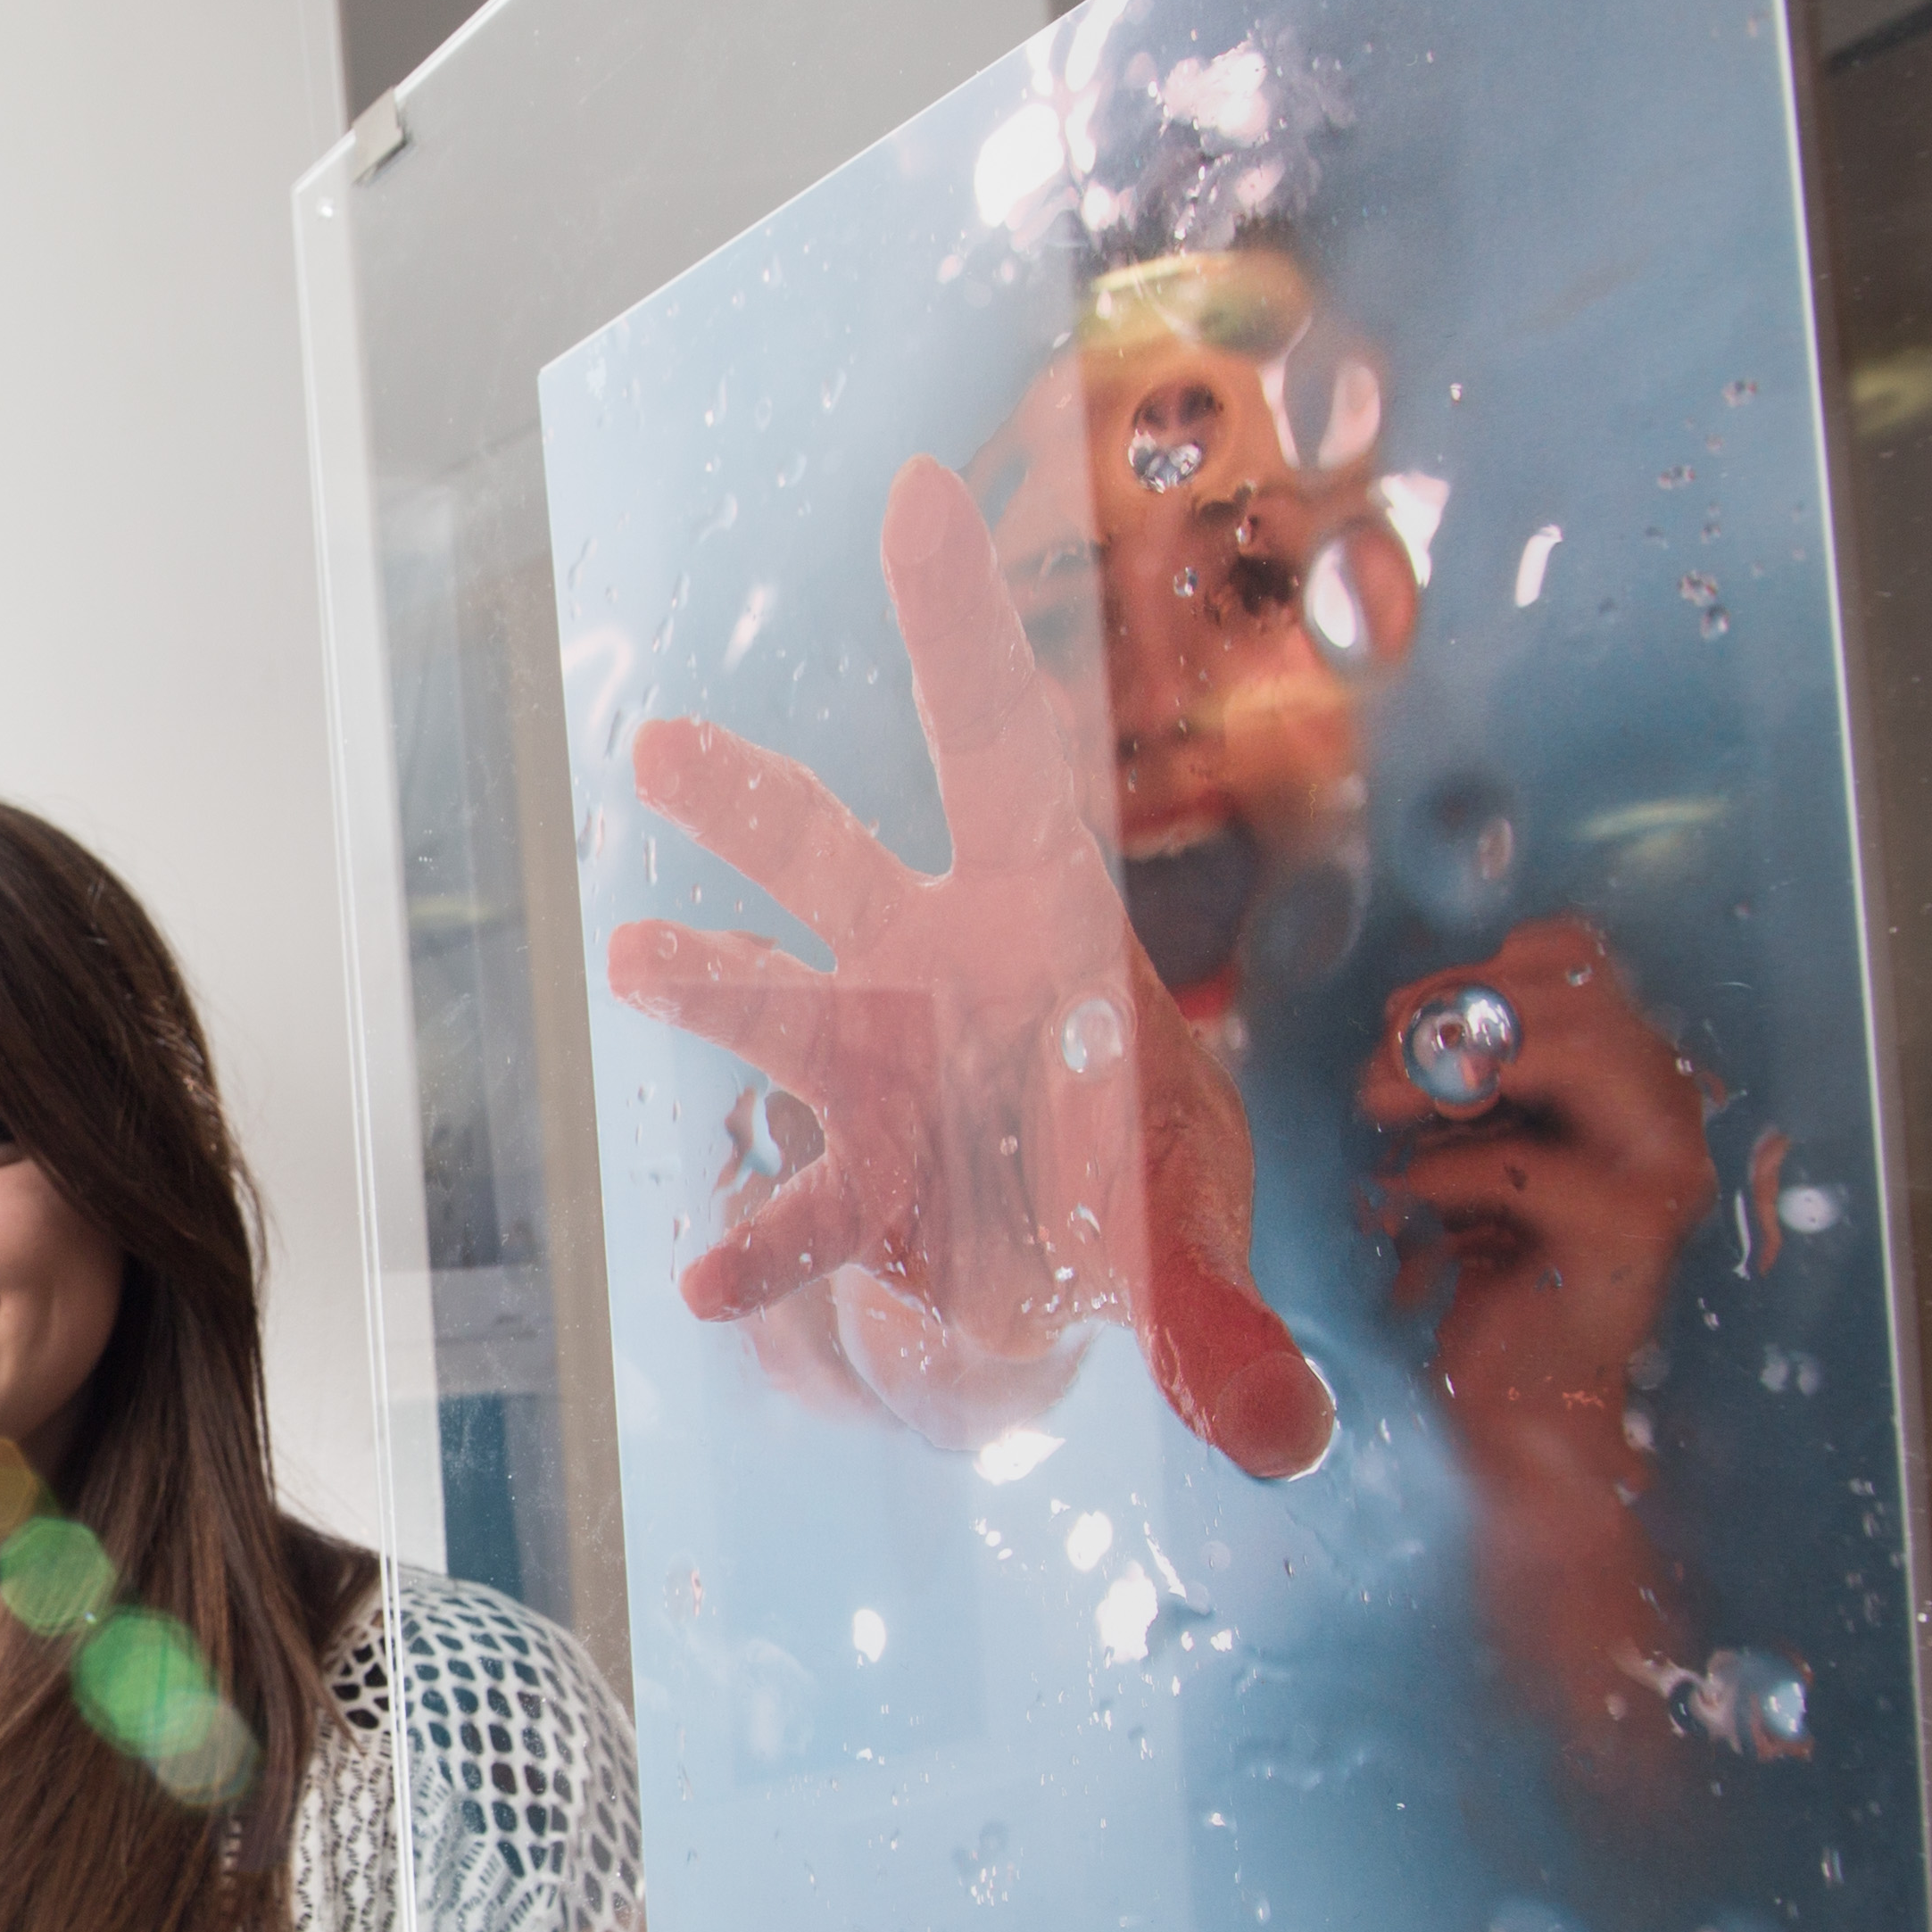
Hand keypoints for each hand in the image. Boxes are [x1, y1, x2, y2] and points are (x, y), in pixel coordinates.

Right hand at [607, 458, 1335, 1478]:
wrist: (1069, 1254)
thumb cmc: (1133, 1179)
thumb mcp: (1196, 1228)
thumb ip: (1230, 1330)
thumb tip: (1290, 1437)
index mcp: (1044, 917)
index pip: (1004, 749)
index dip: (958, 626)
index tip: (912, 494)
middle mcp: (933, 968)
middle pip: (840, 864)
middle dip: (757, 813)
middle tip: (663, 749)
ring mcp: (875, 1065)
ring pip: (783, 1000)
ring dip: (712, 980)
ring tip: (642, 948)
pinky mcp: (858, 1179)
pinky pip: (806, 1210)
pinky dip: (769, 1247)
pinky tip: (713, 1283)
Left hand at [1357, 918, 1716, 1803]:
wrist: (1510, 1402)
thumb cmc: (1472, 1266)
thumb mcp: (1459, 1142)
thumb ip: (1462, 1073)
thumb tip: (1416, 1017)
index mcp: (1621, 1075)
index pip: (1576, 954)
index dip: (1480, 969)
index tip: (1404, 1021)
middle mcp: (1661, 1110)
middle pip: (1579, 987)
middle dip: (1461, 1013)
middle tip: (1382, 1071)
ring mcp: (1658, 1171)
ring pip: (1584, 1047)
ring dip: (1460, 1070)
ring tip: (1387, 1112)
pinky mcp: (1627, 1235)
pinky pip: (1528, 1163)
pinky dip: (1448, 1172)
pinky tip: (1411, 1203)